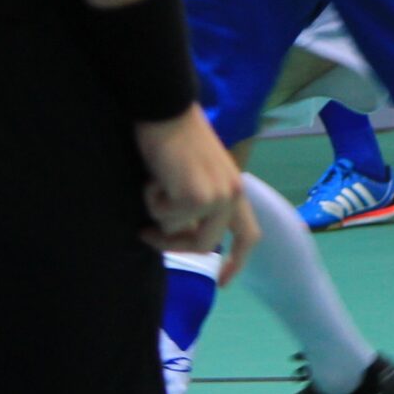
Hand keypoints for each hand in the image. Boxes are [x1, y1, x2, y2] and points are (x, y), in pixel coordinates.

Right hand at [134, 105, 257, 282]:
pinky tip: (153, 177)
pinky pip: (165, 219)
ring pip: (179, 233)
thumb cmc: (174, 137)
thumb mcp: (194, 175)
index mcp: (236, 189)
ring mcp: (217, 197)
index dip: (236, 262)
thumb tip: (180, 236)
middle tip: (144, 234)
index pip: (248, 235)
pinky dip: (151, 201)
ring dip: (157, 213)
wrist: (166, 109)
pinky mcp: (196, 198)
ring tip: (154, 183)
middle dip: (171, 245)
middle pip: (204, 246)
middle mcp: (233, 195)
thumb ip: (197, 204)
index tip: (222, 283)